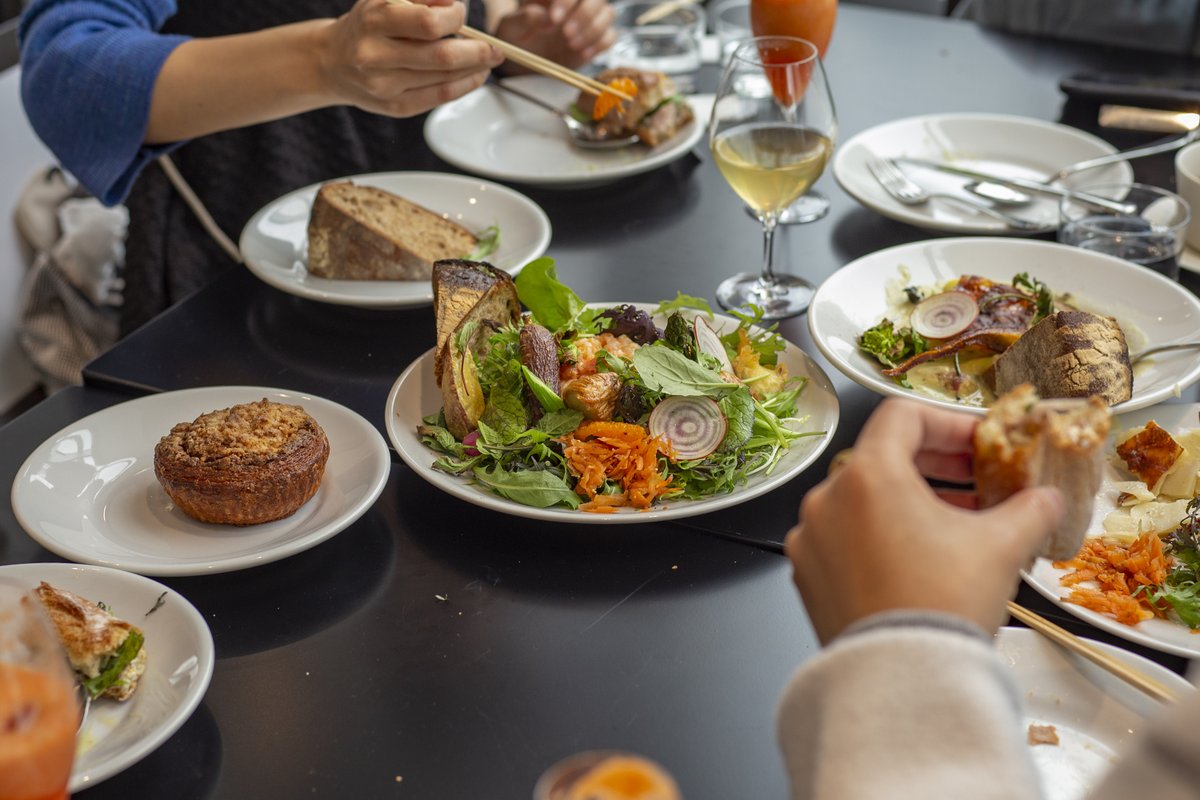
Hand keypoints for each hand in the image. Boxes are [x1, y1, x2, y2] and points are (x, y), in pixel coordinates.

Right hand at [318, 0, 503, 116]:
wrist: (332, 61)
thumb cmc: (368, 24)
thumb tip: (458, 4)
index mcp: (375, 20)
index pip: (429, 23)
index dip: (455, 18)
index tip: (461, 14)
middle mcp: (376, 55)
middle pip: (442, 57)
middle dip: (478, 52)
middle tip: (496, 50)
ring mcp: (384, 85)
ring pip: (444, 79)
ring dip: (475, 69)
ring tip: (488, 60)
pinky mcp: (394, 106)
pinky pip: (438, 98)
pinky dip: (463, 86)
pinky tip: (475, 76)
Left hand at [494, 0, 616, 68]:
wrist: (525, 56)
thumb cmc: (516, 36)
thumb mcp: (510, 28)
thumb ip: (524, 19)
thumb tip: (544, 18)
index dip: (566, 0)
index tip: (555, 18)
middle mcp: (575, 0)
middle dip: (583, 15)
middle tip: (566, 34)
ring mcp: (589, 17)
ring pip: (607, 13)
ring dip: (593, 29)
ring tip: (572, 45)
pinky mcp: (597, 37)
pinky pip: (610, 35)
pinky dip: (599, 44)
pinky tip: (582, 53)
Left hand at [784, 398, 1063, 642]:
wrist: (901, 680)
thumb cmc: (939, 607)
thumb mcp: (999, 547)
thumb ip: (1028, 509)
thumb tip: (1044, 499)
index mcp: (867, 474)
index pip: (904, 416)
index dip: (950, 423)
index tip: (979, 442)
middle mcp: (827, 498)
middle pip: (881, 457)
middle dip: (935, 466)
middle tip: (975, 480)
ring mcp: (811, 537)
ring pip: (861, 499)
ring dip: (908, 501)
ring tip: (955, 524)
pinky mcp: (807, 572)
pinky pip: (844, 535)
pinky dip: (878, 534)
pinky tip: (917, 557)